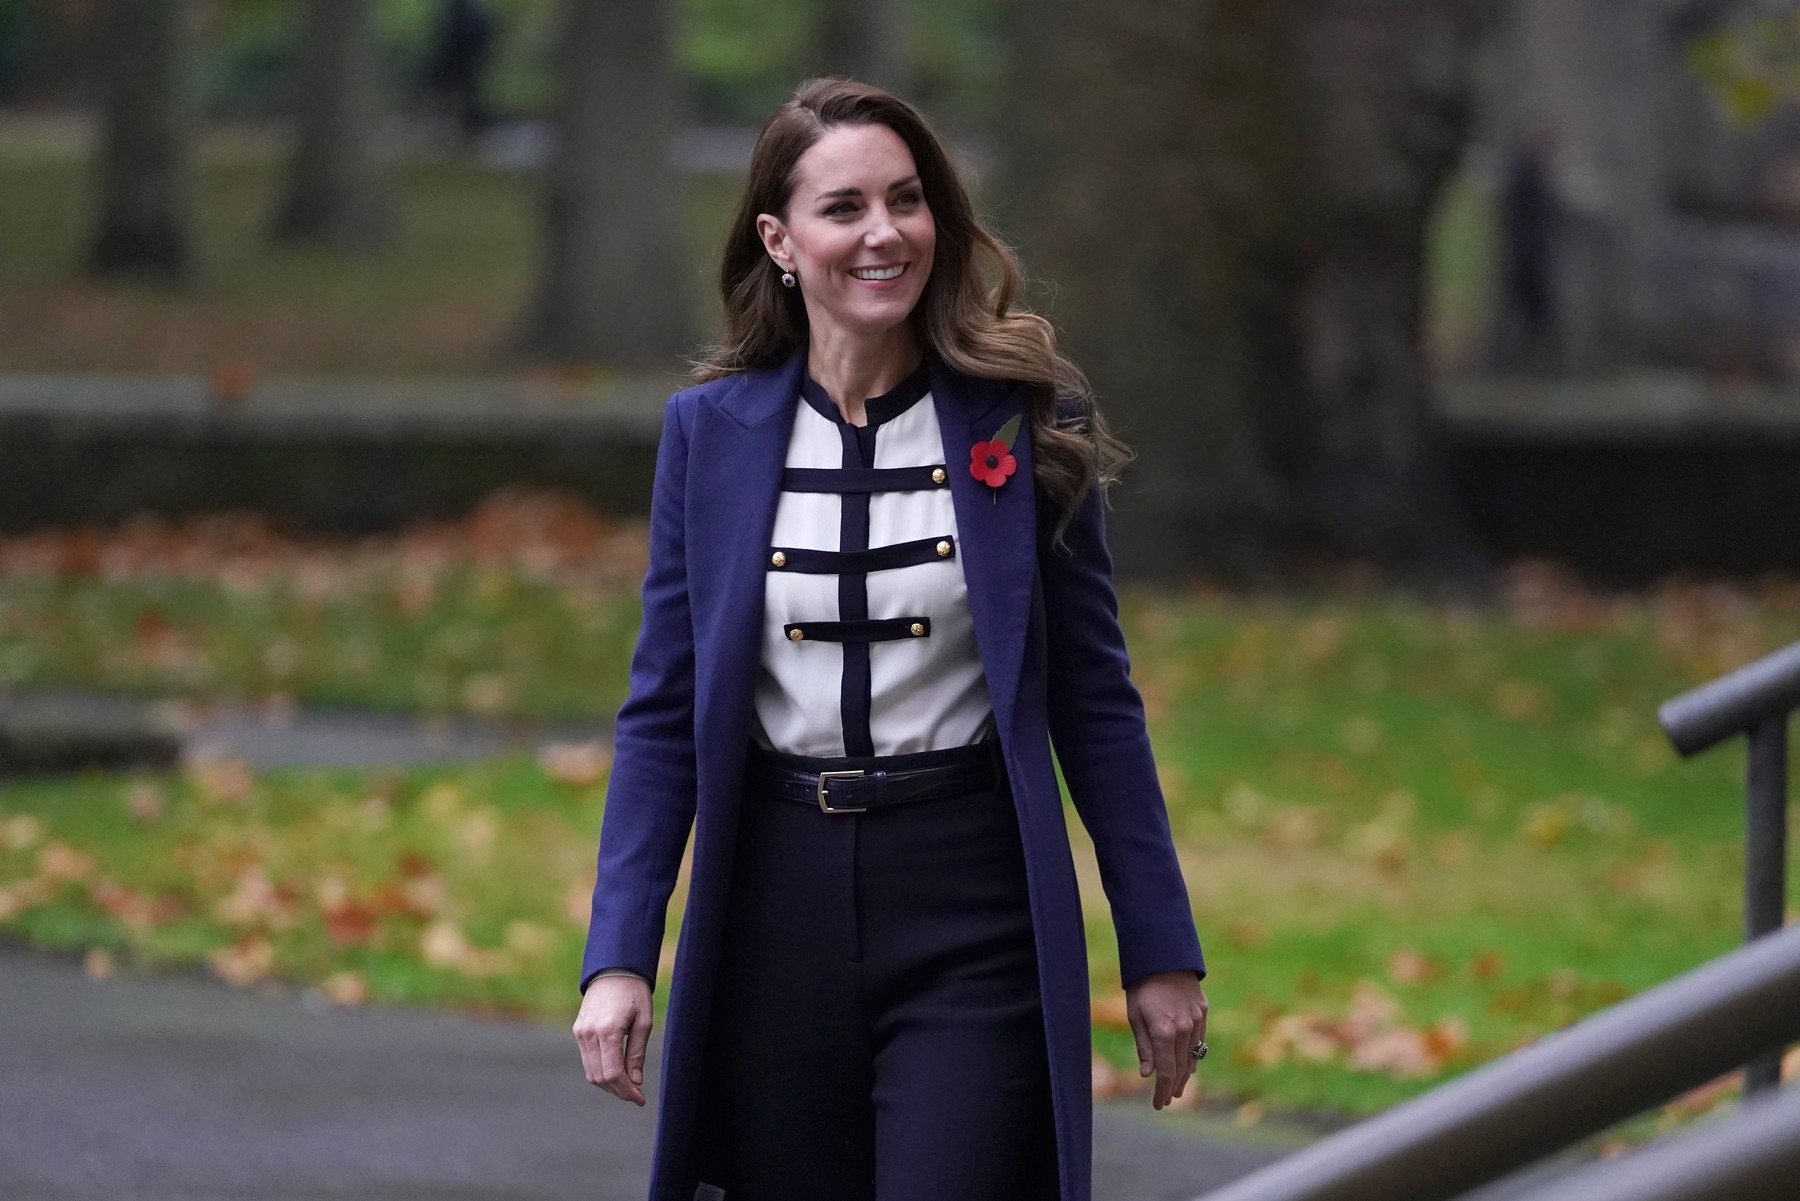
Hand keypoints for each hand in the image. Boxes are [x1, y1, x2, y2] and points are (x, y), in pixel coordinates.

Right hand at [574, 975, 653, 1105]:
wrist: (613, 969)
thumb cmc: (634, 993)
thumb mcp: (644, 1021)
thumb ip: (637, 1053)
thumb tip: (635, 1081)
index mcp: (608, 1031)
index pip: (613, 1074)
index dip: (627, 1091)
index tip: (640, 1099)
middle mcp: (589, 1034)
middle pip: (600, 1077)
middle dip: (618, 1091)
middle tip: (636, 1094)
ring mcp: (580, 1033)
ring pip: (591, 1072)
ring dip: (608, 1084)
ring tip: (627, 1085)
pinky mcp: (578, 1031)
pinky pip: (587, 1060)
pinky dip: (600, 1071)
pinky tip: (616, 1071)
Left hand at [1125, 970, 1208, 1109]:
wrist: (1163, 956)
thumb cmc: (1142, 986)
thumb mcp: (1135, 1015)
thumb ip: (1144, 1047)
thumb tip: (1147, 1075)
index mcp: (1164, 1031)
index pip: (1165, 1072)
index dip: (1161, 1092)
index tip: (1158, 1105)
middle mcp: (1184, 1029)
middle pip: (1181, 1068)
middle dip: (1173, 1087)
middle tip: (1166, 1100)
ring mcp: (1196, 1020)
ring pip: (1193, 1057)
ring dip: (1185, 1075)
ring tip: (1177, 1088)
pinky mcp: (1203, 1012)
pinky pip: (1200, 1041)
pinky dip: (1194, 1056)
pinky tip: (1188, 1065)